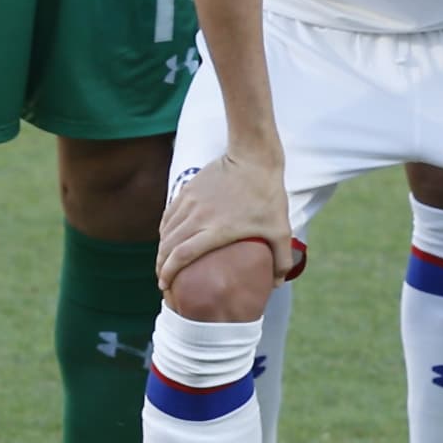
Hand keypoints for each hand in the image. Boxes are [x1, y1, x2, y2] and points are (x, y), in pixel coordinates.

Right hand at [158, 149, 294, 290]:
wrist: (253, 157)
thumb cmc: (268, 194)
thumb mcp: (281, 229)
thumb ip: (282, 258)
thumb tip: (279, 283)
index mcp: (216, 230)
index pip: (181, 256)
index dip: (169, 273)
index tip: (165, 285)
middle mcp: (197, 217)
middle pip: (168, 246)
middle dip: (160, 266)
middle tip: (162, 280)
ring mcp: (190, 202)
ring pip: (166, 231)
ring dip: (161, 249)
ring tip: (163, 263)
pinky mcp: (187, 190)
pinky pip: (169, 215)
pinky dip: (165, 230)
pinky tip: (168, 238)